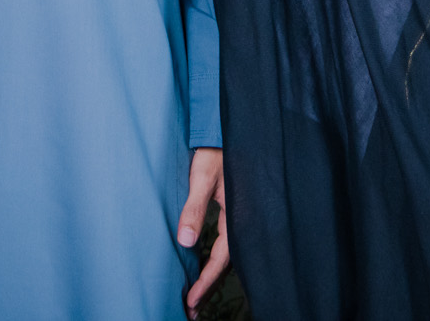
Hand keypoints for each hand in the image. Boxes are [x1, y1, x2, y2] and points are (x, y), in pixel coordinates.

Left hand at [177, 147, 229, 317]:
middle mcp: (243, 220)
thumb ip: (195, 208)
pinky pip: (228, 243)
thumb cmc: (216, 150)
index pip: (221, 259)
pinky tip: (207, 265)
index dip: (205, 282)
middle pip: (226, 263)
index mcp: (238, 216)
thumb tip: (186, 242)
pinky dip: (216, 259)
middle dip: (209, 287)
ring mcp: (242, 217)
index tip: (191, 301)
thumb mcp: (203, 177)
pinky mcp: (237, 210)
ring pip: (228, 255)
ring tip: (197, 296)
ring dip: (212, 276)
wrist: (231, 127)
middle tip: (192, 310)